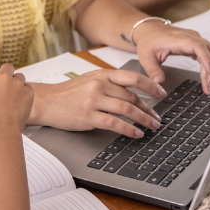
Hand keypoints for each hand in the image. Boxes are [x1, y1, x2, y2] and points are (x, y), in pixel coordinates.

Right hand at [0, 64, 34, 135]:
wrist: (1, 130)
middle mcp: (3, 78)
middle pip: (7, 67)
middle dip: (7, 73)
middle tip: (7, 82)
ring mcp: (17, 84)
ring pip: (20, 77)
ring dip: (17, 84)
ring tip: (14, 98)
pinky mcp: (28, 91)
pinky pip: (28, 88)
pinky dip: (25, 94)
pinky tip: (20, 104)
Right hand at [31, 69, 163, 137]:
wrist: (47, 101)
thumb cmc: (69, 93)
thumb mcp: (90, 80)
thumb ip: (110, 83)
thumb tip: (132, 94)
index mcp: (102, 75)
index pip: (133, 78)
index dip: (150, 86)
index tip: (162, 93)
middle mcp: (99, 85)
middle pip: (132, 97)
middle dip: (148, 109)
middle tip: (157, 118)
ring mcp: (94, 100)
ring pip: (127, 110)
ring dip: (143, 120)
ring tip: (151, 126)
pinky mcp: (88, 116)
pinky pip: (115, 123)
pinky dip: (129, 130)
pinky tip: (136, 134)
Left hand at [133, 20, 209, 94]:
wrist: (148, 29)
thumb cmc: (148, 40)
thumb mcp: (146, 57)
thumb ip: (153, 71)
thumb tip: (159, 84)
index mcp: (179, 39)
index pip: (198, 47)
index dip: (206, 59)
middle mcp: (190, 37)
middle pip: (208, 51)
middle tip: (209, 87)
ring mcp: (195, 40)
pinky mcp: (196, 44)